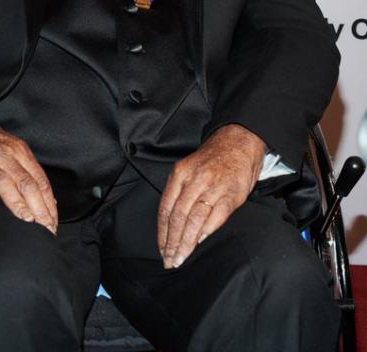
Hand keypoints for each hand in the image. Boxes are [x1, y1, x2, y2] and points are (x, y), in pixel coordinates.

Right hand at [0, 105, 57, 232]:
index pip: (40, 181)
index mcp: (20, 152)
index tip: (53, 223)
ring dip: (16, 202)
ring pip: (4, 182)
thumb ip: (29, 171)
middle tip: (46, 229)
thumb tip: (48, 198)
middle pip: (27, 183)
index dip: (49, 204)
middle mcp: (5, 157)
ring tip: (26, 220)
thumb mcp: (14, 148)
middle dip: (40, 208)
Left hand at [157, 124, 265, 268]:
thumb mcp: (189, 168)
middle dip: (172, 242)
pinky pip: (216, 217)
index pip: (166, 208)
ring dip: (186, 242)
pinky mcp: (232, 194)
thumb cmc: (213, 159)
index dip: (162, 232)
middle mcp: (194, 179)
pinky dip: (206, 232)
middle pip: (178, 216)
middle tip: (170, 260)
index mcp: (180, 173)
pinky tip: (200, 242)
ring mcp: (214, 186)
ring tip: (181, 257)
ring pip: (194, 219)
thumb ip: (180, 193)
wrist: (239, 140)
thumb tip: (173, 225)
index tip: (161, 249)